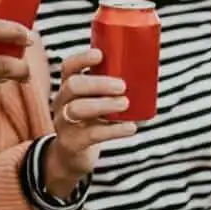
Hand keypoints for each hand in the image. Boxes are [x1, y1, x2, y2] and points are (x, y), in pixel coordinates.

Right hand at [45, 48, 137, 196]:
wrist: (72, 155)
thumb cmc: (91, 120)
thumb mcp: (94, 101)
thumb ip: (110, 89)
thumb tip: (149, 74)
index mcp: (68, 87)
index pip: (68, 67)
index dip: (81, 58)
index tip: (100, 55)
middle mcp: (62, 102)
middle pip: (73, 85)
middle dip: (98, 83)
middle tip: (122, 86)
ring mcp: (64, 122)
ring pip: (78, 108)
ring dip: (104, 104)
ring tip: (125, 104)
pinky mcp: (71, 142)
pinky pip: (91, 134)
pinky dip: (113, 130)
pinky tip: (130, 128)